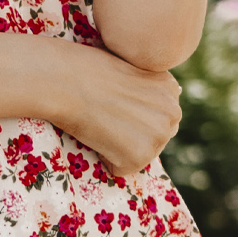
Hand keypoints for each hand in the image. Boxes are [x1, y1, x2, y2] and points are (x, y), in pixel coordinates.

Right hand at [46, 39, 182, 177]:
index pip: (155, 115)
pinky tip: (95, 134)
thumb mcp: (125, 68)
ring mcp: (160, 135)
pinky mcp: (141, 156)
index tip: (112, 100)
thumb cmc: (82, 68)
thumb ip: (142, 88)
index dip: (129, 112)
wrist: (63, 79)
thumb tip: (138, 110)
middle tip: (104, 113)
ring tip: (100, 121)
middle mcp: (173, 112)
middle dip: (130, 132)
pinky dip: (104, 158)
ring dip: (117, 146)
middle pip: (154, 137)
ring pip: (139, 154)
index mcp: (169, 87)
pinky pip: (120, 168)